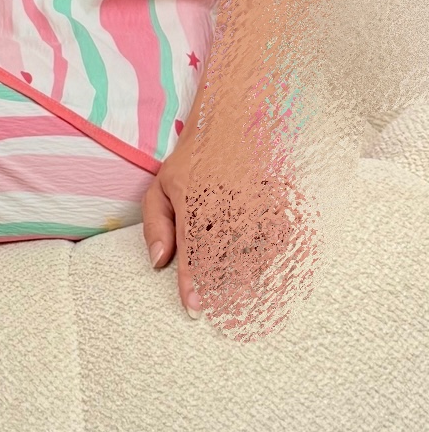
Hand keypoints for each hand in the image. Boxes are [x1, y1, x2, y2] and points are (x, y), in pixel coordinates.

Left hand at [144, 104, 314, 331]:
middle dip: (223, 286)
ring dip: (247, 275)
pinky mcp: (278, 204)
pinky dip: (269, 256)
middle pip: (227, 261)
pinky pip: (277, 242)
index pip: (193, 254)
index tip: (195, 308)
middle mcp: (227, 205)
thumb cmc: (192, 160)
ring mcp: (255, 205)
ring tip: (240, 287)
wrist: (233, 124)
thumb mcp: (162, 186)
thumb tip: (157, 263)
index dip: (194, 286)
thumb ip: (154, 225)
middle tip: (219, 302)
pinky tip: (260, 261)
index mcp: (194, 202)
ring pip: (255, 255)